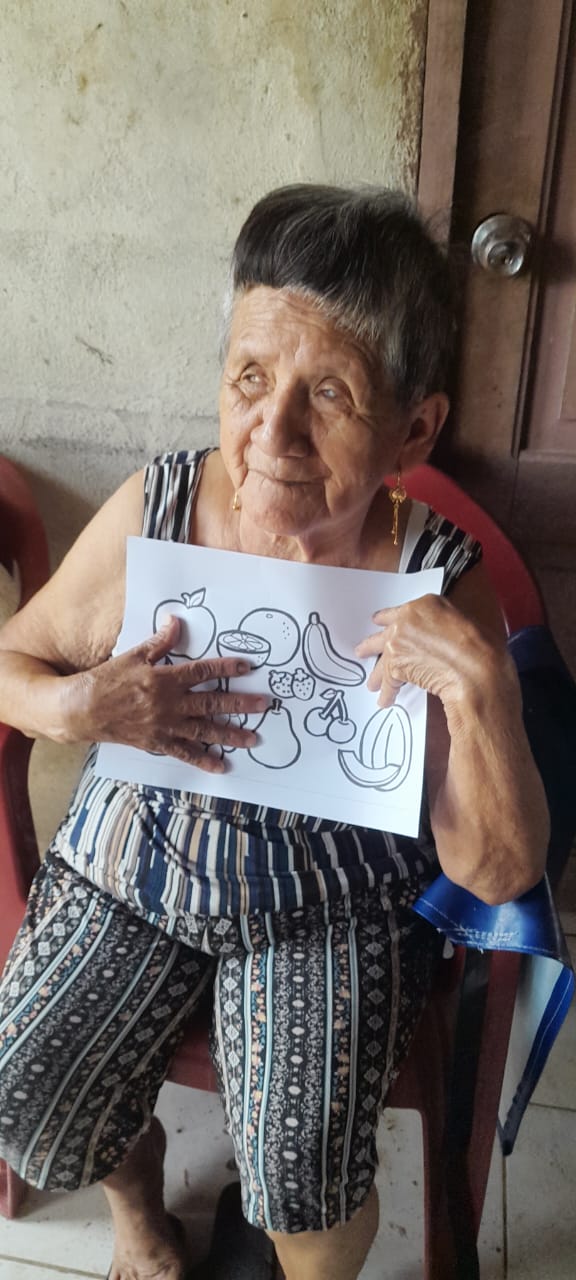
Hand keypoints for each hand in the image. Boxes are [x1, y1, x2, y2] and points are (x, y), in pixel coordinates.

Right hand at [67, 616, 269, 770]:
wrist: (83, 709)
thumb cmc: (108, 679)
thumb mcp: (134, 654)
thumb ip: (160, 642)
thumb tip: (176, 622)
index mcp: (165, 678)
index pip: (203, 672)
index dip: (226, 669)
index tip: (248, 668)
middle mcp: (169, 703)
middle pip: (212, 703)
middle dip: (241, 704)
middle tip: (265, 705)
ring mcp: (165, 725)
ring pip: (205, 730)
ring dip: (231, 734)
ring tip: (254, 739)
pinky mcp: (157, 742)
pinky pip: (185, 753)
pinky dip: (204, 760)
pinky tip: (222, 766)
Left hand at [355, 593, 509, 712]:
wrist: (475, 669)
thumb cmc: (481, 648)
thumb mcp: (464, 624)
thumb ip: (442, 626)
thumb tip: (438, 638)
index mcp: (427, 603)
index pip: (402, 611)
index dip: (390, 620)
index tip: (380, 622)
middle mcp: (408, 618)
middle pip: (386, 632)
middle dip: (374, 644)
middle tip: (362, 650)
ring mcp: (398, 640)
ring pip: (383, 658)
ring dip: (377, 673)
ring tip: (371, 683)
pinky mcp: (395, 664)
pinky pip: (388, 680)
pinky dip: (387, 692)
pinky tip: (385, 700)